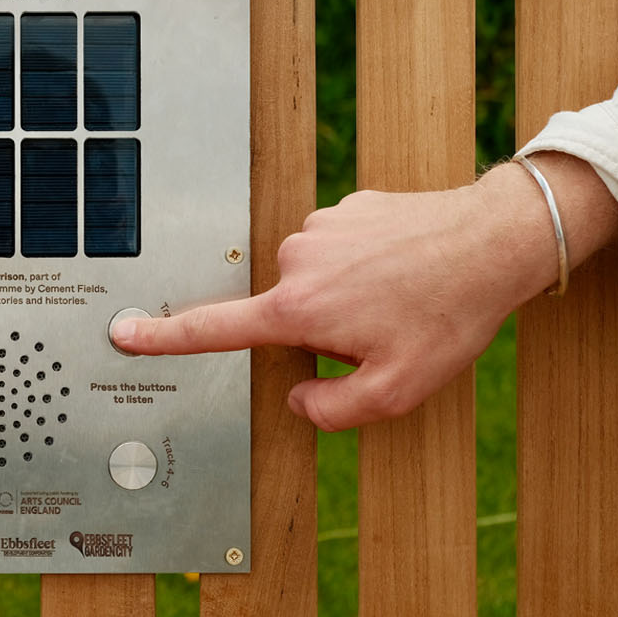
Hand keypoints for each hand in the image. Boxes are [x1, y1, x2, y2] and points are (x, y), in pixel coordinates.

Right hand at [109, 153, 617, 431]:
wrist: (493, 240)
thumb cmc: (447, 315)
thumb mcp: (396, 391)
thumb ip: (332, 410)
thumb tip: (299, 398)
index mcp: (298, 308)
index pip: (213, 329)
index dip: (163, 336)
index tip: (124, 333)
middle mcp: (297, 261)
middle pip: (287, 311)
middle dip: (323, 330)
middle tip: (382, 333)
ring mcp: (321, 228)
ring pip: (316, 280)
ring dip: (348, 295)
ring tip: (402, 299)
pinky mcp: (347, 207)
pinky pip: (341, 249)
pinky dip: (365, 266)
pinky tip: (406, 271)